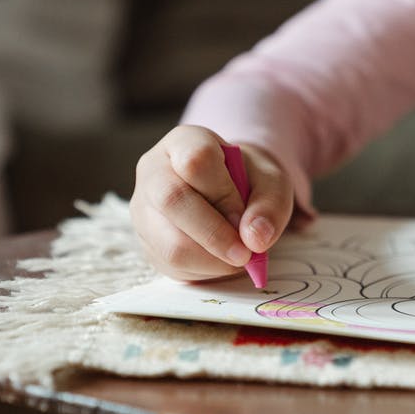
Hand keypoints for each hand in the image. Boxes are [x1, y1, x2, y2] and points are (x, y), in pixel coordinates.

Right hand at [130, 125, 293, 280]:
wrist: (226, 193)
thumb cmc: (247, 182)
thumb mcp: (271, 182)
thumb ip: (270, 205)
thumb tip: (255, 239)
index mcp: (183, 143)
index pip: (196, 160)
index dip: (224, 194)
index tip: (245, 218)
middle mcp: (153, 172)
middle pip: (172, 200)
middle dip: (214, 234)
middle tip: (245, 254)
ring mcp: (143, 209)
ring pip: (169, 242)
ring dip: (212, 259)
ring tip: (237, 257)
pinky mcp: (146, 242)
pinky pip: (171, 265)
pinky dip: (204, 271)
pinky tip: (220, 259)